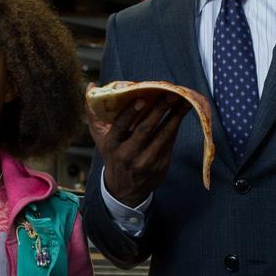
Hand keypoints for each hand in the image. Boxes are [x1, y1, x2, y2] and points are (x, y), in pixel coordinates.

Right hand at [86, 83, 191, 206]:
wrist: (125, 189)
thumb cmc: (112, 154)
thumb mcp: (100, 138)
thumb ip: (94, 113)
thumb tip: (91, 85)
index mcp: (112, 145)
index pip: (120, 126)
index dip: (131, 112)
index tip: (142, 98)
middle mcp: (128, 154)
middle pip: (145, 129)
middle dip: (159, 109)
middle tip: (171, 93)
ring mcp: (146, 161)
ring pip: (163, 135)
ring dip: (175, 116)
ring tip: (184, 100)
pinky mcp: (160, 165)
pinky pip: (170, 142)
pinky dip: (176, 126)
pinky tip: (182, 113)